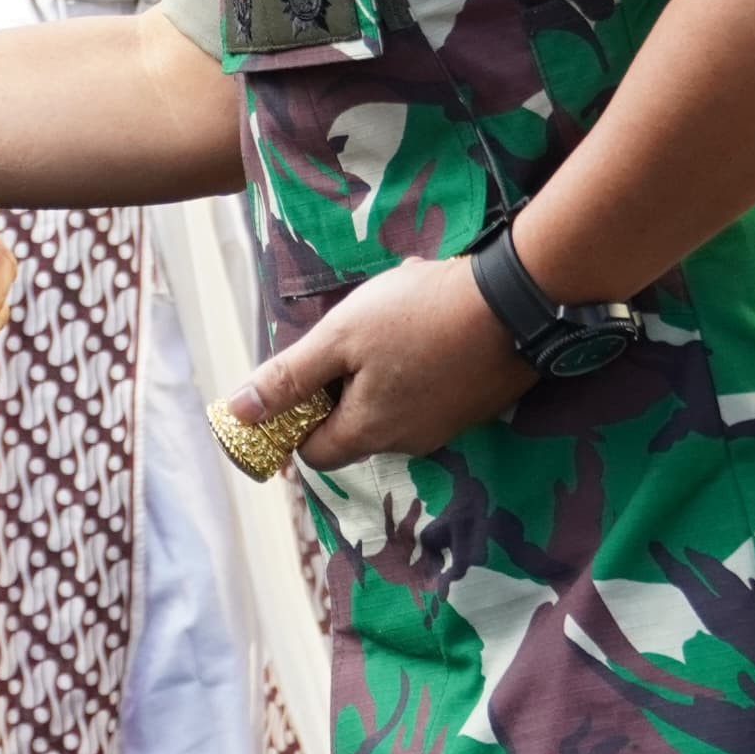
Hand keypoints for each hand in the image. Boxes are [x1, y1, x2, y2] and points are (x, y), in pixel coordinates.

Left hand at [219, 256, 529, 467]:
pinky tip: (426, 323)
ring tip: (394, 320)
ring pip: (391, 404)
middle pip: (353, 426)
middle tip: (350, 334)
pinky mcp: (474, 404)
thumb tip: (238, 414)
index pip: (313, 453)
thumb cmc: (419, 315)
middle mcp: (409, 442)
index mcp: (369, 432)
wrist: (516, 301)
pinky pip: (426, 391)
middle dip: (341, 383)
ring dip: (379, 368)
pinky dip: (415, 362)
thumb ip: (289, 378)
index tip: (302, 376)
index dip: (296, 418)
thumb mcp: (340, 337)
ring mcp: (447, 426)